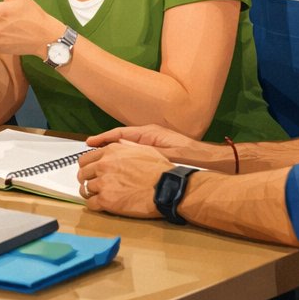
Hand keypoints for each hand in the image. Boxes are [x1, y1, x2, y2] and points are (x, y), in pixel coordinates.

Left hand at [78, 141, 172, 217]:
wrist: (167, 187)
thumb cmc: (159, 170)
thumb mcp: (142, 149)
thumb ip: (125, 146)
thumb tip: (118, 144)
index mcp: (110, 151)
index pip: (85, 159)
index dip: (87, 167)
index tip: (90, 173)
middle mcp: (103, 165)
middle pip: (82, 174)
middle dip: (86, 180)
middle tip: (92, 186)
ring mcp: (103, 183)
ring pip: (85, 189)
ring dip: (90, 193)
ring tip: (97, 197)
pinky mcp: (106, 200)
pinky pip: (90, 204)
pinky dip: (94, 206)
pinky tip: (101, 206)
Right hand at [88, 124, 222, 168]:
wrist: (210, 161)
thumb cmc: (192, 158)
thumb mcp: (167, 153)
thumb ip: (145, 150)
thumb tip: (122, 147)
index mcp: (150, 133)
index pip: (120, 133)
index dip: (103, 138)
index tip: (89, 143)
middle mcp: (149, 136)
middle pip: (120, 139)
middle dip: (104, 145)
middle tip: (88, 154)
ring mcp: (152, 144)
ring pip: (126, 146)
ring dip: (112, 152)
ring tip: (98, 160)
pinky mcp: (156, 153)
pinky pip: (134, 154)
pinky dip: (123, 158)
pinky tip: (117, 167)